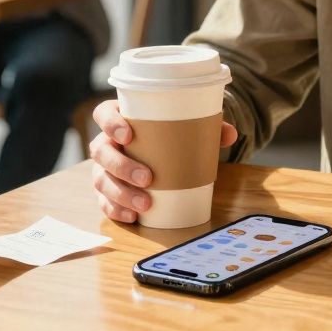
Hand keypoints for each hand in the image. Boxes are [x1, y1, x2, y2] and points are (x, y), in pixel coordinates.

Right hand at [89, 100, 238, 222]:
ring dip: (121, 193)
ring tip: (145, 204)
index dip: (110, 123)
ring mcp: (103, 168)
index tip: (128, 134)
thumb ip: (206, 127)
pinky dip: (116, 210)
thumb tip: (230, 133)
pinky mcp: (106, 191)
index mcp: (120, 119)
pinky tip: (132, 216)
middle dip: (121, 166)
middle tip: (147, 178)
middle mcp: (106, 143)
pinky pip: (104, 202)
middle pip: (101, 151)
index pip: (103, 114)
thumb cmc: (168, 136)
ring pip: (101, 180)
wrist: (162, 153)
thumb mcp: (184, 127)